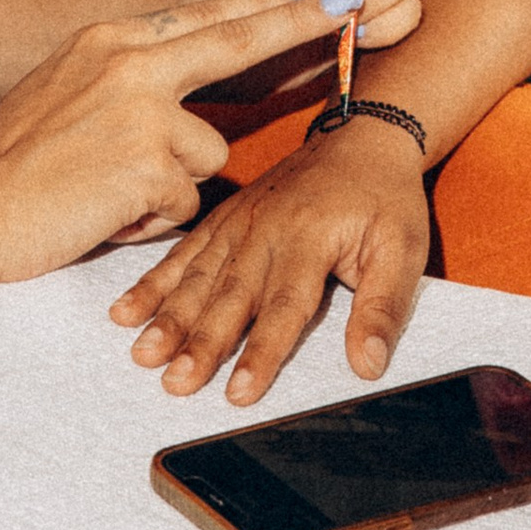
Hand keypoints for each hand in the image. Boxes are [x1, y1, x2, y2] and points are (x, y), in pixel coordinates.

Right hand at [0, 0, 390, 288]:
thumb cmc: (14, 164)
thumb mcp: (66, 91)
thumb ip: (128, 80)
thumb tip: (181, 95)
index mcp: (112, 40)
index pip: (207, 14)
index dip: (268, 3)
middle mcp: (131, 61)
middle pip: (239, 40)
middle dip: (301, 22)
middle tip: (353, 3)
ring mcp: (141, 110)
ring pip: (208, 154)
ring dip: (170, 187)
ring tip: (107, 193)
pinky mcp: (147, 163)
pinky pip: (184, 202)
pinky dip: (151, 220)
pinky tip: (103, 213)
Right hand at [110, 119, 430, 401]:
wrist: (362, 136)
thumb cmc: (385, 198)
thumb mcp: (404, 250)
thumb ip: (383, 308)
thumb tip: (368, 365)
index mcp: (310, 238)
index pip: (284, 307)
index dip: (261, 353)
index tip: (238, 393)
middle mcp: (266, 229)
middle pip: (230, 296)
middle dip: (200, 343)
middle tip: (175, 383)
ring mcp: (239, 223)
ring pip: (198, 278)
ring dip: (168, 319)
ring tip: (143, 355)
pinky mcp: (224, 219)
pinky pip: (183, 254)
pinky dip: (153, 284)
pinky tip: (126, 312)